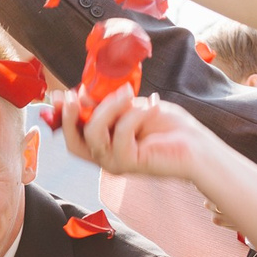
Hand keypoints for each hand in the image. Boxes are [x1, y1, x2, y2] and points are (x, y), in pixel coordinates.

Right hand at [64, 88, 212, 182]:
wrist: (197, 145)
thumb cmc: (169, 128)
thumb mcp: (134, 108)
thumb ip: (110, 104)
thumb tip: (88, 92)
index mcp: (106, 144)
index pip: (73, 135)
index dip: (61, 117)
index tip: (60, 95)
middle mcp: (107, 157)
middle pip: (72, 142)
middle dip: (69, 117)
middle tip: (76, 95)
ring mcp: (117, 162)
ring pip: (93, 134)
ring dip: (109, 107)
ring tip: (129, 94)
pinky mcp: (131, 163)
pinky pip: (120, 134)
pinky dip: (135, 114)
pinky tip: (152, 105)